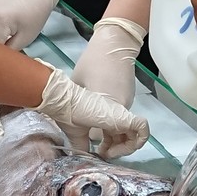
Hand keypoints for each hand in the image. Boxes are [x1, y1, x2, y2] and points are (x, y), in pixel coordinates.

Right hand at [37, 68, 148, 158]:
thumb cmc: (70, 115)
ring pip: (135, 136)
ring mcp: (122, 117)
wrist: (68, 104)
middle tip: (105, 155)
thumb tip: (85, 159)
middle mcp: (116, 117)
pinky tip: (124, 148)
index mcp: (106, 119)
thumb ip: (83, 147)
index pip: (116, 136)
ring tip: (109, 154)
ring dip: (125, 149)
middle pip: (126, 138)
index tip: (99, 153)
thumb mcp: (77, 136)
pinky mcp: (126, 118)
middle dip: (117, 150)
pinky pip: (143, 129)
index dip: (110, 148)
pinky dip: (139, 140)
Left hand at [63, 18, 145, 149]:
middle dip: (112, 148)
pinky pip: (121, 119)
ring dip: (112, 138)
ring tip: (96, 143)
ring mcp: (126, 103)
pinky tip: (99, 127)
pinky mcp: (126, 98)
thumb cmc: (94, 62)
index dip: (110, 149)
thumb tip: (71, 127)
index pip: (119, 137)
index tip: (97, 152)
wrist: (113, 43)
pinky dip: (113, 127)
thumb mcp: (78, 86)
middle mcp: (122, 109)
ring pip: (121, 129)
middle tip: (97, 152)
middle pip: (122, 137)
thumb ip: (77, 108)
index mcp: (111, 108)